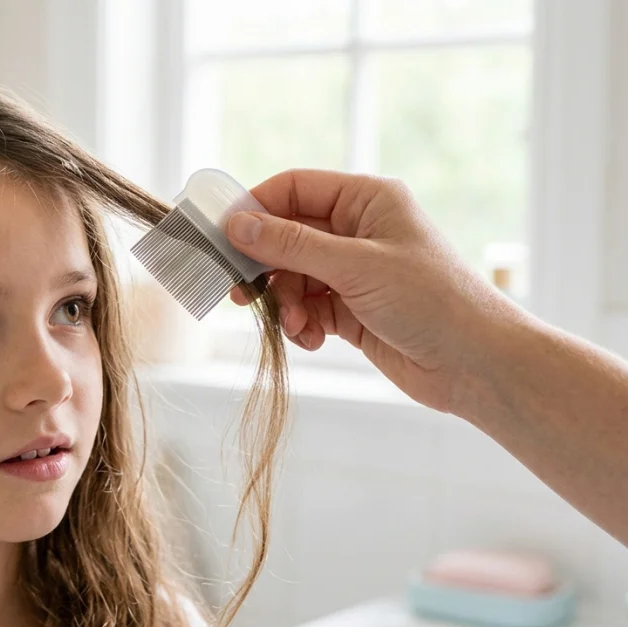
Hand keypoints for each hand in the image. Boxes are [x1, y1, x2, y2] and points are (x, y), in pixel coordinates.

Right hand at [223, 169, 520, 411]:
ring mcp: (354, 271)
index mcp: (367, 200)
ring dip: (286, 303)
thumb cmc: (431, 301)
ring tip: (297, 326)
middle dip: (266, 267)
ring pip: (292, 277)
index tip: (223, 238)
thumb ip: (291, 245)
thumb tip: (236, 224)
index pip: (294, 188)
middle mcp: (358, 230)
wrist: (477, 365)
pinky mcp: (351, 309)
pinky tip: (312, 340)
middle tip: (241, 293)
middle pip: (286, 235)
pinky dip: (302, 324)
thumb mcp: (355, 266)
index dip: (256, 209)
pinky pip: (307, 308)